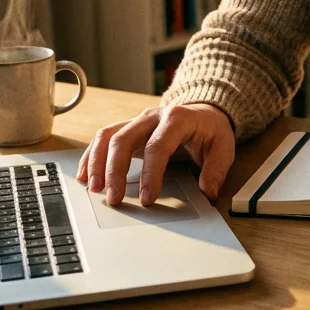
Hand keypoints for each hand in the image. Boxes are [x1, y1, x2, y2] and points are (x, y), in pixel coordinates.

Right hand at [77, 103, 234, 205]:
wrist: (204, 111)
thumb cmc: (211, 130)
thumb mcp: (224, 147)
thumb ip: (217, 170)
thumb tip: (208, 192)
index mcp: (177, 119)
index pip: (158, 147)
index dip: (150, 174)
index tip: (147, 199)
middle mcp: (152, 116)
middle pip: (124, 139)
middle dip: (115, 171)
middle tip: (114, 199)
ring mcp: (137, 120)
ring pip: (108, 136)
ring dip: (97, 162)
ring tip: (93, 188)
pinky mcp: (128, 127)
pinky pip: (103, 138)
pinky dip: (91, 156)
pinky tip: (84, 175)